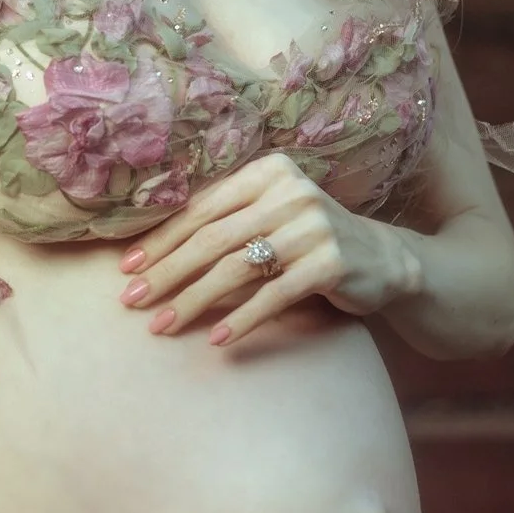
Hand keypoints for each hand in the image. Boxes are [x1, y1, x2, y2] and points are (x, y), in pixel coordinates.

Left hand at [117, 152, 422, 350]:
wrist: (384, 260)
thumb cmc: (309, 240)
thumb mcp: (270, 218)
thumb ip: (226, 222)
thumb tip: (150, 252)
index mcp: (267, 172)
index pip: (202, 208)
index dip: (162, 239)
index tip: (129, 268)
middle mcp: (290, 192)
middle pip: (213, 239)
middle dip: (167, 273)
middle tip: (133, 300)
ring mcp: (313, 226)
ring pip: (236, 268)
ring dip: (193, 301)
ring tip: (163, 326)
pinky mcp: (331, 263)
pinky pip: (273, 295)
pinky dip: (241, 319)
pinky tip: (216, 339)